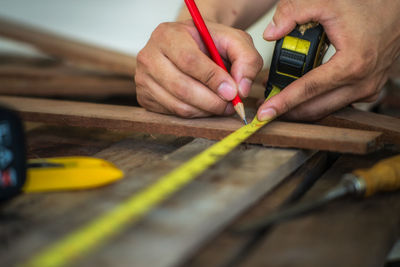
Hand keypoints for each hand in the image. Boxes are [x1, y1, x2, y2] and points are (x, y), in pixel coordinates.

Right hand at [135, 20, 262, 117]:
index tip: (232, 92)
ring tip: (221, 105)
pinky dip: (194, 115)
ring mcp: (143, 78)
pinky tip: (205, 105)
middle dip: (212, 101)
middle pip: (181, 87)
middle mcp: (149, 56)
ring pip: (178, 105)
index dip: (213, 79)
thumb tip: (242, 89)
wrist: (189, 46)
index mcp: (167, 34)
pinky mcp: (144, 97)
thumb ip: (246, 59)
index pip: (189, 60)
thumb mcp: (233, 40)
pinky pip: (173, 114)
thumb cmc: (209, 42)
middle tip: (231, 105)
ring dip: (205, 111)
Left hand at [257, 0, 399, 120]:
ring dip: (301, 108)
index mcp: (352, 64)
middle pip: (315, 108)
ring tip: (278, 100)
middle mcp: (362, 82)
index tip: (264, 113)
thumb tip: (270, 33)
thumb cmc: (370, 3)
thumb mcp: (326, 1)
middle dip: (288, 111)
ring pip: (326, 109)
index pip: (308, 89)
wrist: (397, 7)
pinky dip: (317, 102)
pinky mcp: (368, 89)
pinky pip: (337, 103)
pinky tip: (301, 95)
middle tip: (266, 108)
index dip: (283, 102)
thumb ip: (293, 12)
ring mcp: (367, 88)